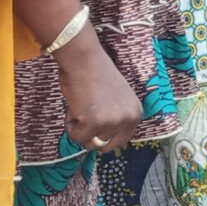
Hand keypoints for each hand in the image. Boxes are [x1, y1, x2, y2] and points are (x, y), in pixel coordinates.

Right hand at [56, 30, 144, 152]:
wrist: (84, 59)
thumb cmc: (96, 74)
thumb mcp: (118, 99)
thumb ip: (116, 117)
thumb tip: (103, 140)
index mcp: (136, 114)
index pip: (121, 140)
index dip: (104, 135)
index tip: (95, 124)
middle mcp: (128, 120)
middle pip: (106, 146)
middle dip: (93, 137)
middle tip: (84, 119)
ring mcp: (112, 122)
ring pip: (90, 143)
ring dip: (80, 129)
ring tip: (79, 108)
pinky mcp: (94, 123)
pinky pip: (77, 138)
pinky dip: (70, 127)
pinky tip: (73, 109)